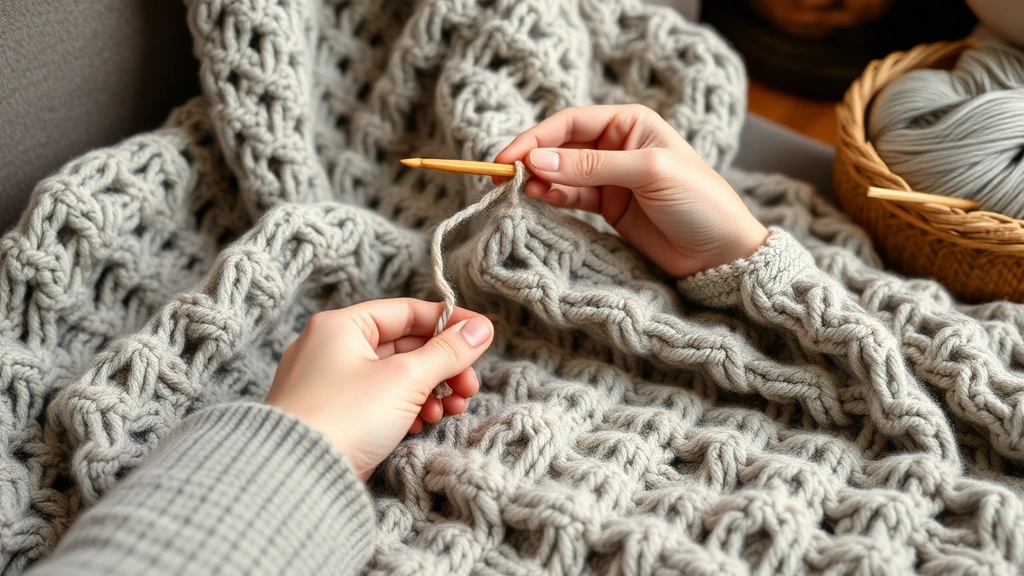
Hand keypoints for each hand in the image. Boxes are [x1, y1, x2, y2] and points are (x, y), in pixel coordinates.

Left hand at [265, 298, 492, 479]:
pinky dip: (406, 407)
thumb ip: (447, 352)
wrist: (297, 476)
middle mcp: (331, 348)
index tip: (482, 335)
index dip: (448, 323)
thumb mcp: (406, 379)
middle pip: (403, 346)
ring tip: (450, 409)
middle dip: (443, 367)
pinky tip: (423, 423)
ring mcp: (329, 383)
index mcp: (341, 326)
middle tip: (468, 387)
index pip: (406, 312)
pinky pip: (378, 400)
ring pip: (394, 376)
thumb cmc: (345, 418)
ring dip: (429, 390)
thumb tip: (481, 329)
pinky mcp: (333, 414)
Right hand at [494, 104, 768, 277]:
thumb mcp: (648, 174)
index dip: (537, 138)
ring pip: (563, 173)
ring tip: (520, 192)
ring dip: (540, 181)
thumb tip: (537, 161)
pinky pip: (572, 197)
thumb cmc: (699, 202)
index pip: (571, 122)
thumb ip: (591, 166)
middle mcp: (618, 145)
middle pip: (562, 146)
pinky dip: (554, 198)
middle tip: (503, 177)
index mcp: (632, 123)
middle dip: (533, 159)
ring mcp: (611, 177)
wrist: (722, 253)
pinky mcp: (609, 207)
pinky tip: (541, 200)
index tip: (509, 158)